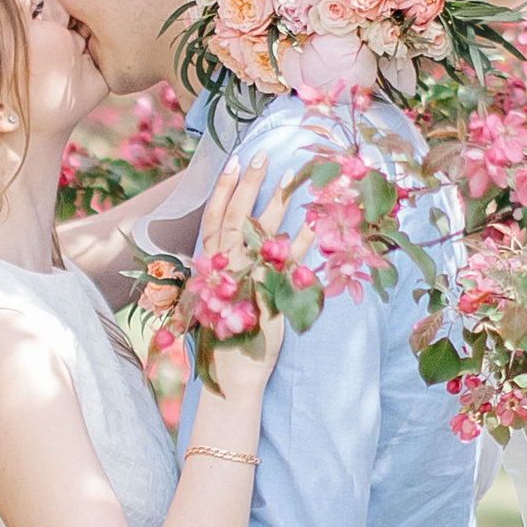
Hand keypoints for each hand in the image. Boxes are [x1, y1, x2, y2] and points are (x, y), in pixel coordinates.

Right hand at [191, 152, 287, 390]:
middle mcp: (228, 266)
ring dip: (277, 200)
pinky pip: (291, 260)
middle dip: (249, 183)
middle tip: (261, 154)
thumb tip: (229, 244)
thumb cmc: (224, 335)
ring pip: (262, 229)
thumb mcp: (214, 297)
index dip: (223, 189)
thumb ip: (221, 268)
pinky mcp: (274, 293)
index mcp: (211, 264)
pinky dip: (303, 239)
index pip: (214, 218)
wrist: (234, 371)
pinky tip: (315, 219)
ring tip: (290, 175)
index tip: (233, 162)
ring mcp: (250, 277)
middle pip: (236, 215)